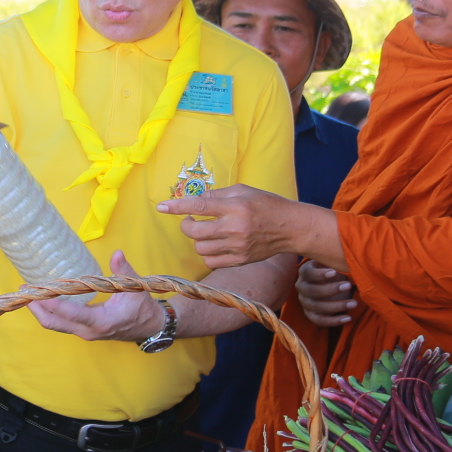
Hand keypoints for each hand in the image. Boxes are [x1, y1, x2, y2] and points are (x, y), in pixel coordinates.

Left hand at [29, 251, 164, 341]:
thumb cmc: (142, 308)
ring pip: (54, 325)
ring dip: (40, 311)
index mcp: (102, 322)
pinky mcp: (82, 330)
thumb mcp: (135, 289)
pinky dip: (48, 312)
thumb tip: (117, 253)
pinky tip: (42, 299)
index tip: (40, 292)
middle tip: (24, 291)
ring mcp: (84, 332)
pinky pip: (60, 324)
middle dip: (37, 309)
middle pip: (55, 324)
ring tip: (27, 293)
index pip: (72, 314)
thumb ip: (124, 271)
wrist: (149, 327)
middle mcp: (89, 331)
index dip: (54, 304)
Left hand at [161, 184, 300, 267]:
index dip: (177, 207)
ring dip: (197, 240)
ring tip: (206, 232)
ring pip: (200, 248)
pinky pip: (211, 261)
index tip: (162, 207)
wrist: (290, 228)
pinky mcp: (240, 260)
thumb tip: (194, 200)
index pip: (199, 207)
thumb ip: (217, 195)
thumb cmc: (266, 204)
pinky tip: (215, 244)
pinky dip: (207, 253)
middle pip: (194, 232)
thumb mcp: (243, 191)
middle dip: (186, 225)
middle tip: (190, 220)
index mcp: (235, 207)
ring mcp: (237, 247)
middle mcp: (235, 228)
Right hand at [297, 262, 355, 326]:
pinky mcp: (310, 314)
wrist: (331, 281)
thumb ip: (335, 260)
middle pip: (311, 291)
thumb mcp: (332, 262)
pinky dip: (334, 320)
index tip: (335, 272)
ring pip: (316, 307)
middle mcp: (301, 286)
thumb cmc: (333, 269)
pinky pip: (319, 320)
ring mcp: (304, 301)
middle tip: (349, 286)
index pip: (308, 273)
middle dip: (331, 290)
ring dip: (336, 306)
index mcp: (305, 271)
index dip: (320, 274)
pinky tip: (348, 317)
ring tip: (354, 303)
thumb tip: (347, 260)